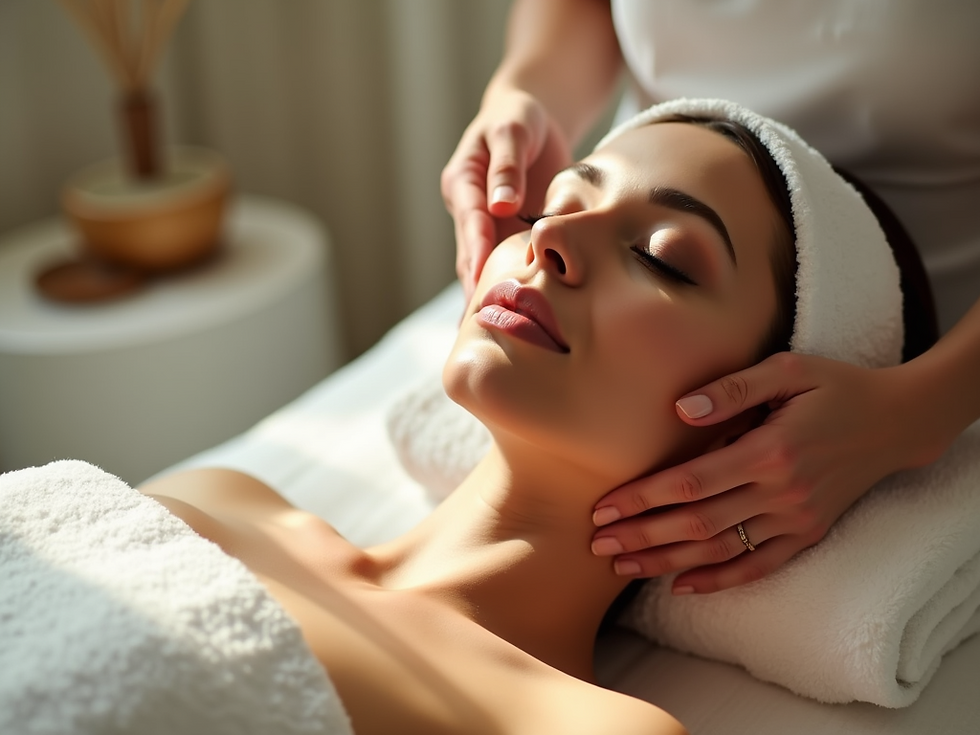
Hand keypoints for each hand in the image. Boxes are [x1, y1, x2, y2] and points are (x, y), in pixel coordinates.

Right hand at [441, 87, 571, 303]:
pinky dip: (507, 288)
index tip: (481, 275)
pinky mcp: (506, 235)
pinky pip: (505, 265)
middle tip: (480, 322)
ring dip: (486, 295)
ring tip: (489, 334)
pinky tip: (511, 322)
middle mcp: (469, 210)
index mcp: (462, 182)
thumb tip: (503, 204)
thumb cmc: (519, 118)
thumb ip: (508, 165)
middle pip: (470, 253)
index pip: (470, 219)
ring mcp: (487, 226)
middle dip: (475, 286)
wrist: (530, 120)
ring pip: (483, 266)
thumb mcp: (513, 129)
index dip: (476, 246)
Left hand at [590, 352, 947, 593]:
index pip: (690, 482)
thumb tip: (679, 410)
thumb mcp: (788, 370)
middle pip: (697, 523)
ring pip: (721, 550)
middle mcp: (781, 492)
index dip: (643, 498)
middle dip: (642, 535)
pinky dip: (721, 580)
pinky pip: (760, 567)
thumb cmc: (836, 387)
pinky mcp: (809, 534)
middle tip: (598, 545)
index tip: (604, 508)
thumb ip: (732, 389)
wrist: (898, 422)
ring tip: (623, 567)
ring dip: (668, 562)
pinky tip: (682, 586)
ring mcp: (796, 519)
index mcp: (769, 450)